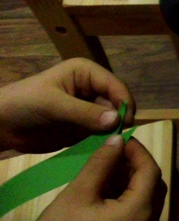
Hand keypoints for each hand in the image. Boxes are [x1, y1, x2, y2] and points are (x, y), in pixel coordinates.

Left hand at [0, 58, 134, 152]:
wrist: (1, 126)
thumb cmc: (24, 104)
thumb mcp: (53, 105)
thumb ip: (85, 113)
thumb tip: (117, 120)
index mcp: (86, 73)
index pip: (115, 85)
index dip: (124, 102)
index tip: (125, 123)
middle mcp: (92, 89)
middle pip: (118, 102)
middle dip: (121, 118)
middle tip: (120, 136)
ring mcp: (89, 108)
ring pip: (113, 118)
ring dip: (115, 130)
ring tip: (114, 144)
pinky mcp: (85, 127)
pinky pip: (103, 132)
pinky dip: (106, 139)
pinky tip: (105, 147)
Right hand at [0, 135, 163, 220]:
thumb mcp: (79, 191)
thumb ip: (103, 163)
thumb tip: (119, 139)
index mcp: (140, 214)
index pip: (151, 172)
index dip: (138, 152)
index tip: (122, 138)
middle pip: (154, 188)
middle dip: (137, 167)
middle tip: (114, 152)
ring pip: (148, 203)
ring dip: (133, 184)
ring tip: (108, 169)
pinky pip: (139, 219)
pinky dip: (129, 201)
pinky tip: (107, 192)